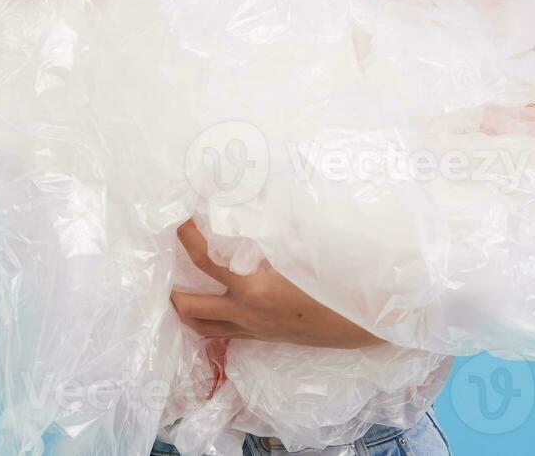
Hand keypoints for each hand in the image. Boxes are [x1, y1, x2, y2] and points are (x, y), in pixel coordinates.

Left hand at [170, 218, 387, 350]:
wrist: (368, 322)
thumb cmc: (339, 281)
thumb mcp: (306, 248)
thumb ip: (277, 225)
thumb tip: (254, 196)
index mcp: (254, 288)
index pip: (204, 259)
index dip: (187, 236)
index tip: (180, 218)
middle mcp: (247, 313)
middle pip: (190, 307)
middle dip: (172, 289)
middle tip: (166, 266)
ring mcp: (255, 330)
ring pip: (204, 327)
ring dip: (187, 309)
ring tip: (179, 290)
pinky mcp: (265, 337)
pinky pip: (226, 333)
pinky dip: (212, 319)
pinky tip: (216, 305)